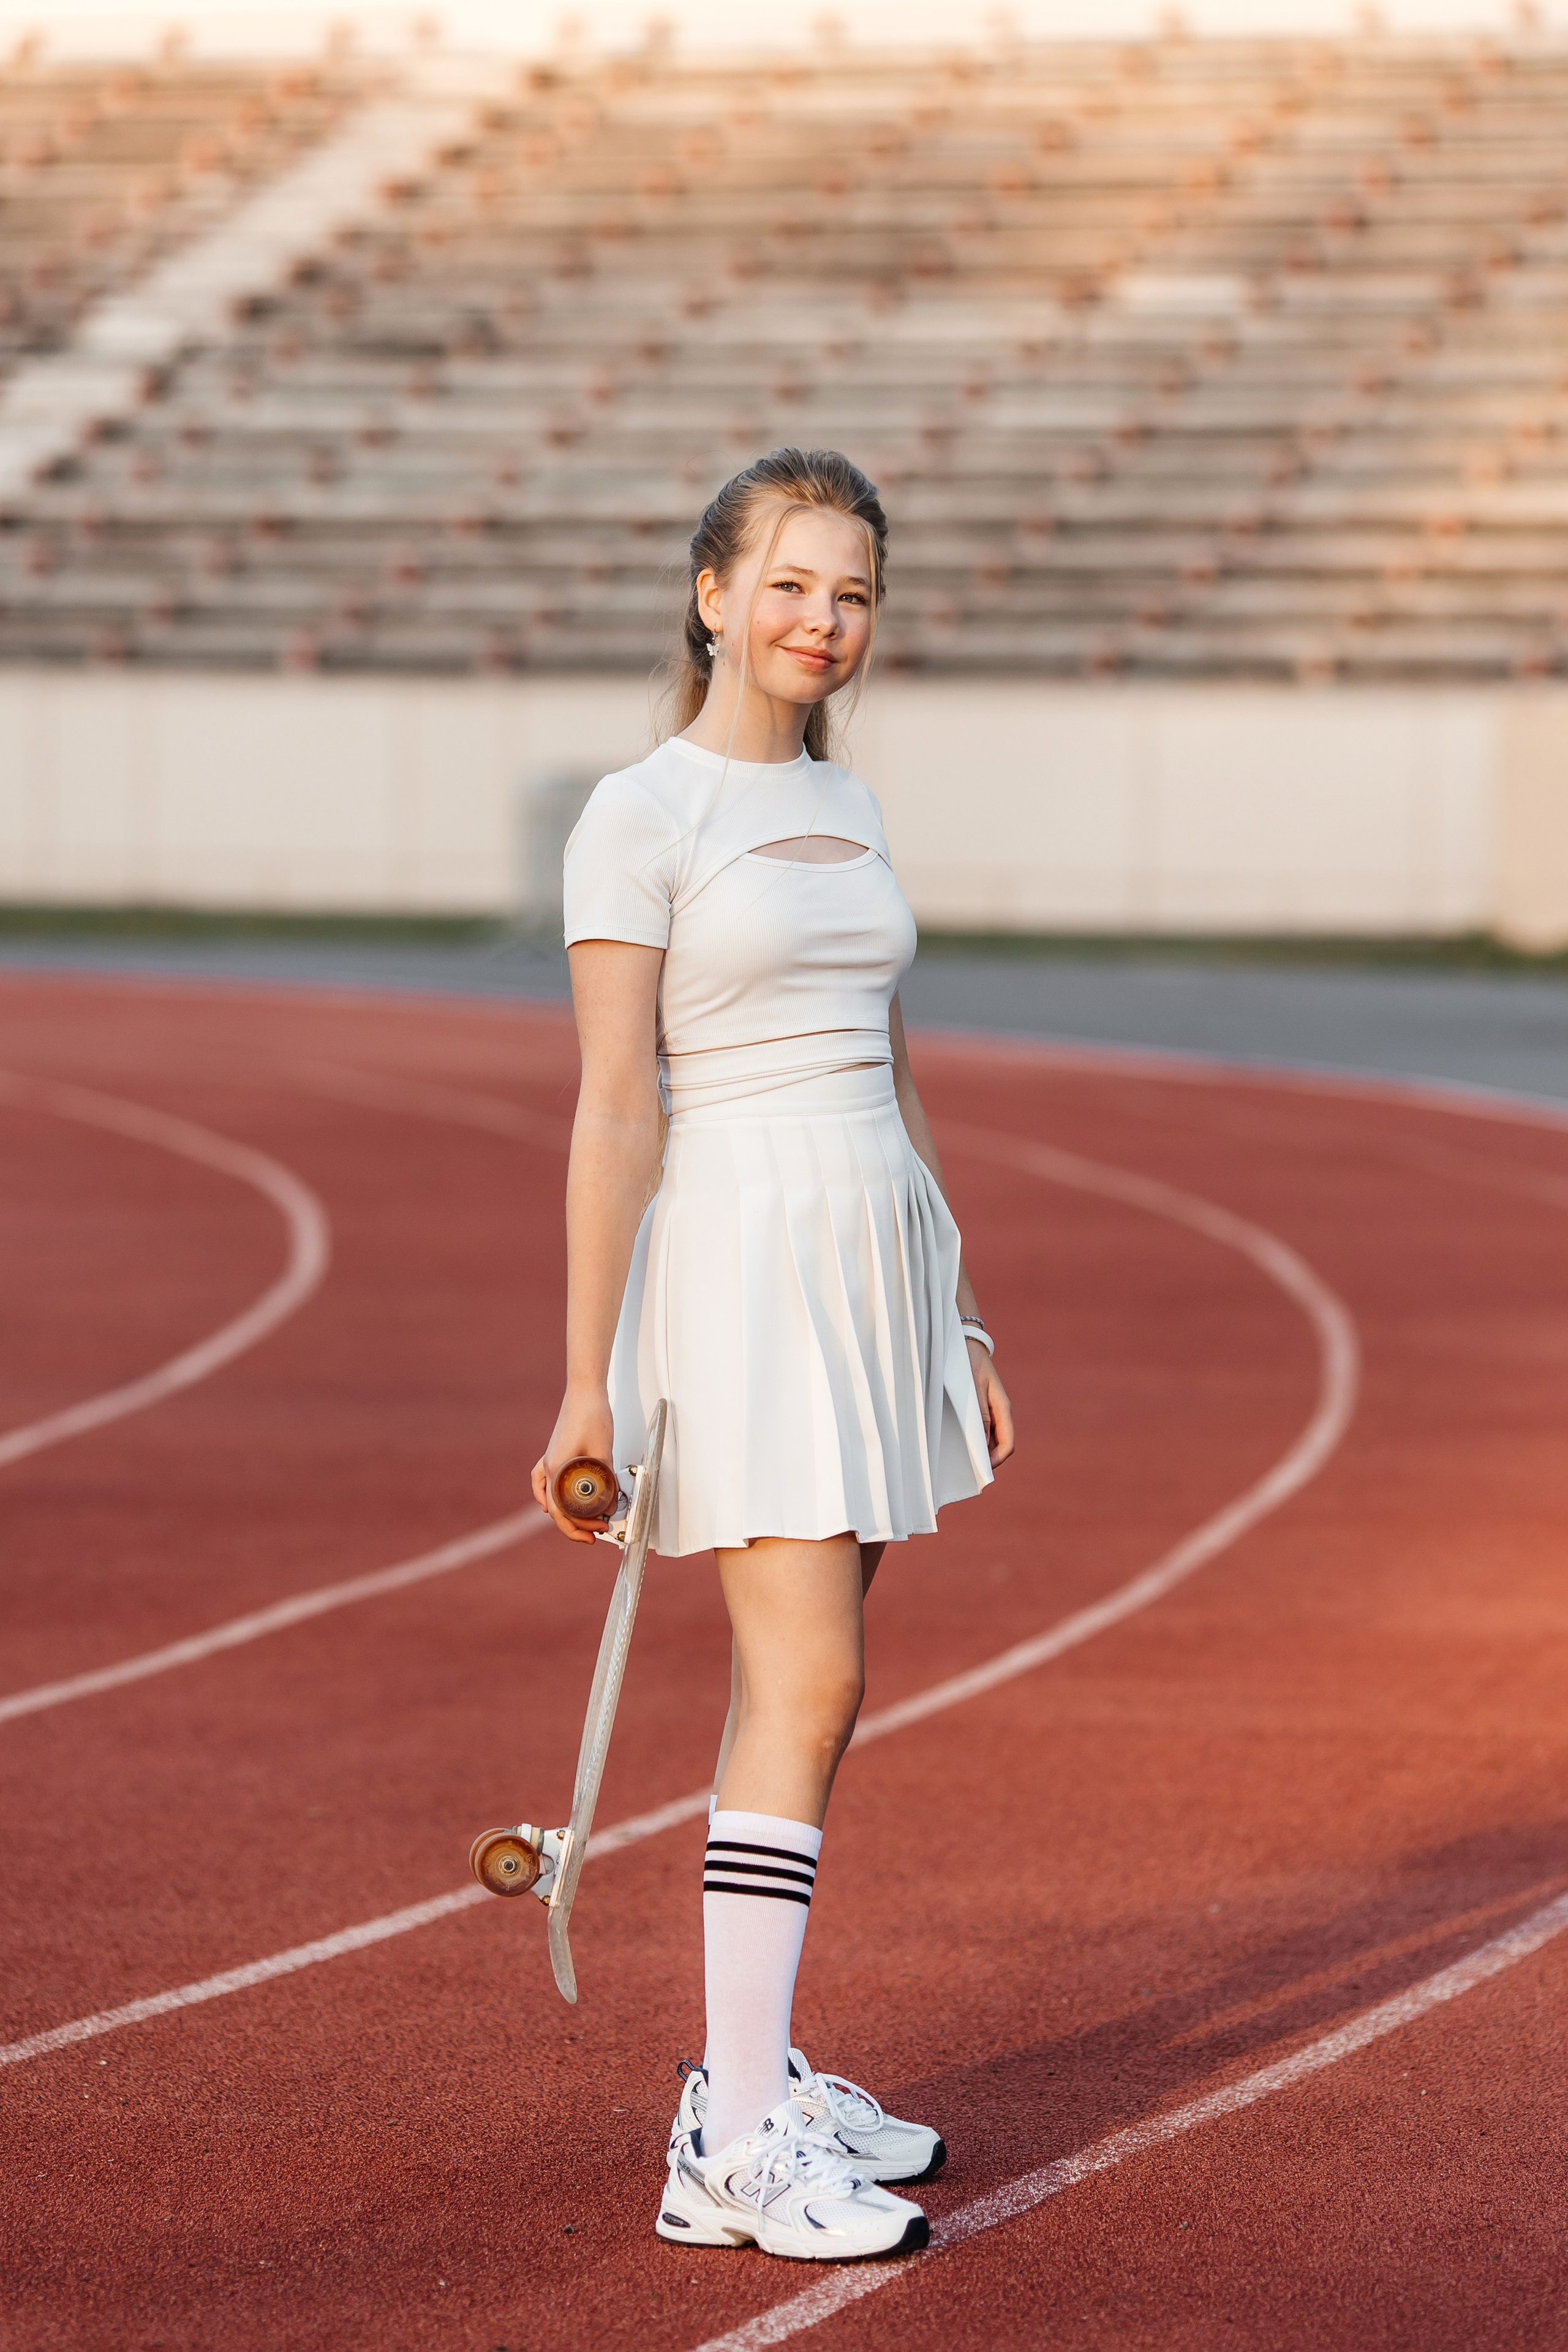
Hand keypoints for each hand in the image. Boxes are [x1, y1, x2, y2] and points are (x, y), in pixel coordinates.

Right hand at [532, 1383, 617, 1542]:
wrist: (584, 1392)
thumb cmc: (592, 1416)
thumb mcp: (604, 1451)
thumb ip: (606, 1481)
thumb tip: (610, 1507)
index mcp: (557, 1469)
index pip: (560, 1512)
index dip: (577, 1529)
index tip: (595, 1535)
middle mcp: (549, 1467)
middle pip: (556, 1508)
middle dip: (575, 1525)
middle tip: (596, 1533)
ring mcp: (550, 1459)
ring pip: (549, 1496)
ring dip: (563, 1513)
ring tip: (579, 1523)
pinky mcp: (555, 1453)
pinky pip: (543, 1479)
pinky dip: (545, 1493)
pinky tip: (549, 1502)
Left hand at [966, 1337, 1013, 1468]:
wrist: (968, 1345)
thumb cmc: (968, 1364)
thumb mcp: (972, 1389)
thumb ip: (979, 1415)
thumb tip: (982, 1443)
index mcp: (1003, 1407)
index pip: (1008, 1443)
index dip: (996, 1460)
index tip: (981, 1470)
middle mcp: (1001, 1411)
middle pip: (1001, 1444)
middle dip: (988, 1459)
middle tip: (969, 1470)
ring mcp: (994, 1410)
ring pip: (993, 1438)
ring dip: (982, 1450)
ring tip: (963, 1459)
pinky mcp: (985, 1408)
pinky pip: (985, 1429)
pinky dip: (977, 1439)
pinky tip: (963, 1442)